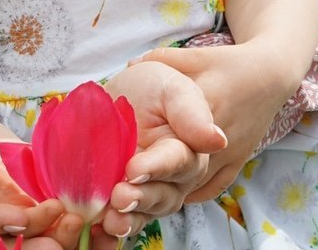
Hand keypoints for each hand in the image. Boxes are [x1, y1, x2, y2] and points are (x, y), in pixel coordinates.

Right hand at [0, 149, 75, 249]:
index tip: (23, 213)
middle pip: (6, 247)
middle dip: (35, 241)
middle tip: (63, 227)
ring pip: (23, 248)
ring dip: (52, 240)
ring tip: (74, 223)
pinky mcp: (12, 237)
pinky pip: (33, 240)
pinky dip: (58, 238)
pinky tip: (77, 228)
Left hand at [92, 59, 228, 242]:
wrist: (115, 99)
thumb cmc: (150, 89)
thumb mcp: (169, 86)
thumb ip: (190, 110)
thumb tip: (217, 139)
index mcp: (186, 149)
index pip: (178, 163)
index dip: (158, 167)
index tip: (135, 168)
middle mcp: (172, 178)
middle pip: (165, 196)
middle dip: (142, 197)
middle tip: (119, 195)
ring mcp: (149, 193)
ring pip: (146, 214)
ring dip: (129, 219)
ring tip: (111, 218)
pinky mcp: (126, 205)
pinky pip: (126, 223)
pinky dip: (114, 230)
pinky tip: (99, 230)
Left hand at [132, 40, 292, 202]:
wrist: (270, 75)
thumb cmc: (228, 63)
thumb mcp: (194, 56)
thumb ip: (162, 59)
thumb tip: (130, 65)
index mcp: (204, 110)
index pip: (176, 138)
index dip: (152, 155)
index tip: (128, 165)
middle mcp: (217, 139)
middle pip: (182, 170)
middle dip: (155, 182)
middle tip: (126, 190)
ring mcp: (230, 155)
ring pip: (195, 184)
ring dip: (169, 192)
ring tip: (141, 195)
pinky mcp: (239, 163)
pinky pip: (212, 188)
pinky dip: (191, 193)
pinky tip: (170, 193)